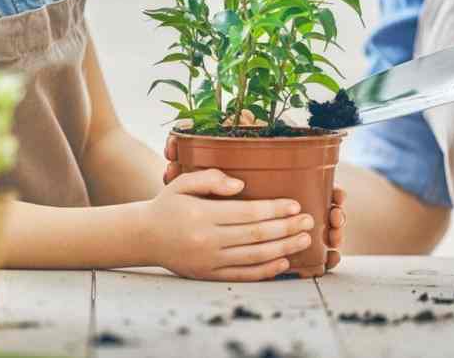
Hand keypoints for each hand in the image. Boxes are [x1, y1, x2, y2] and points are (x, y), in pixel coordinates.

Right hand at [144, 169, 315, 280]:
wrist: (144, 237)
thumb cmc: (167, 205)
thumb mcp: (182, 183)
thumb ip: (210, 179)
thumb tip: (241, 185)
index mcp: (202, 215)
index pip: (247, 213)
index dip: (274, 209)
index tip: (295, 204)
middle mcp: (207, 240)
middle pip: (256, 235)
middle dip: (286, 228)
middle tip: (309, 221)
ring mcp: (209, 261)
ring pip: (254, 256)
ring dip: (283, 249)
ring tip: (304, 240)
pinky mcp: (209, 275)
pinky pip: (243, 275)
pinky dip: (265, 270)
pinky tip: (283, 262)